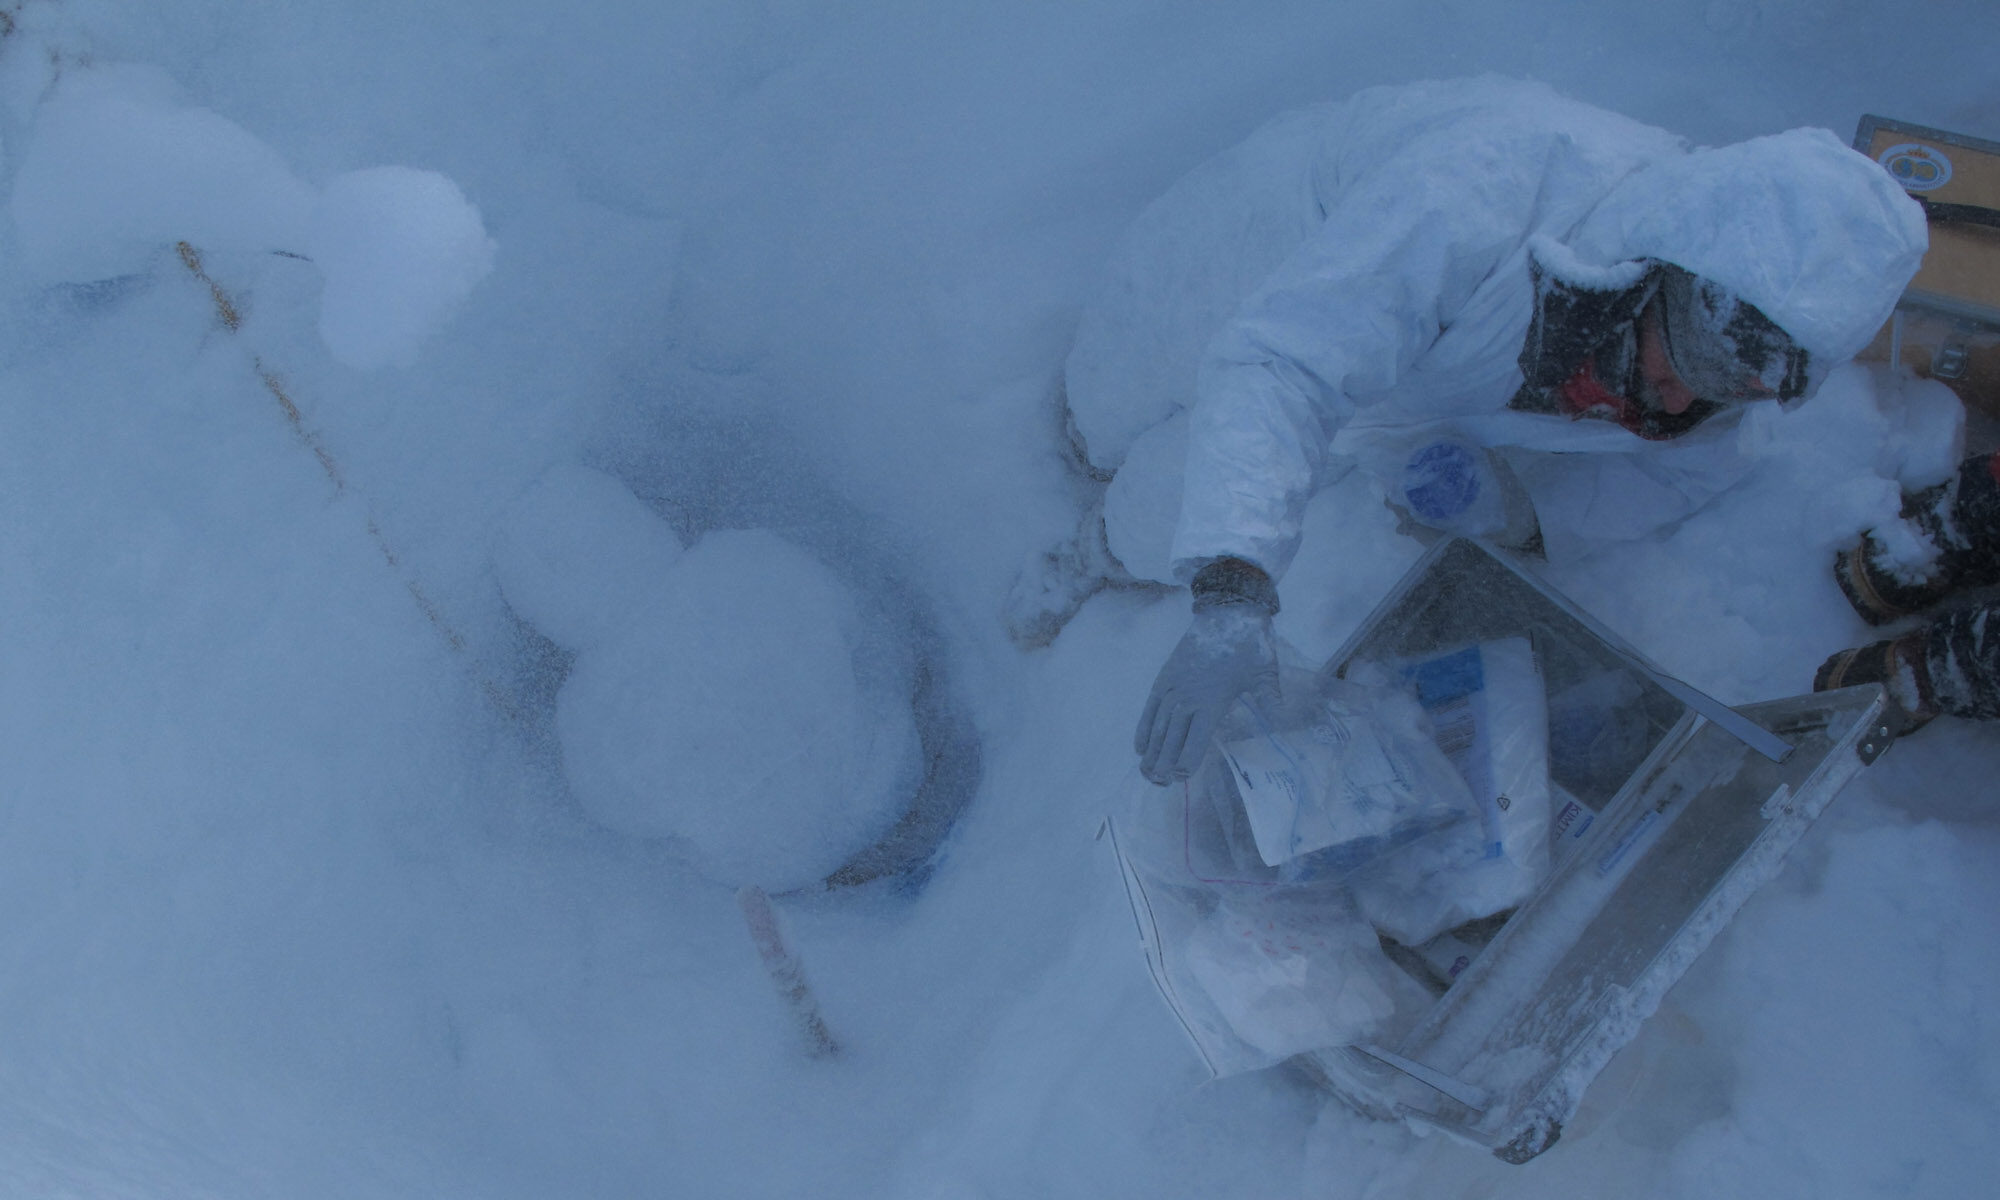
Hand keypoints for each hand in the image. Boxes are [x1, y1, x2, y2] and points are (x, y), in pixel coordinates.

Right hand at [1134, 603, 1278, 784]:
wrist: (1227, 609)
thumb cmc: (1249, 643)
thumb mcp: (1266, 671)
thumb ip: (1270, 698)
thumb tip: (1282, 720)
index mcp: (1212, 700)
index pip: (1195, 739)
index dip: (1187, 760)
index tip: (1182, 777)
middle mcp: (1187, 697)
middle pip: (1171, 738)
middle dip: (1164, 763)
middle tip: (1158, 784)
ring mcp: (1172, 687)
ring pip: (1158, 726)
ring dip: (1151, 752)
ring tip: (1146, 773)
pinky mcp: (1165, 677)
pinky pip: (1150, 709)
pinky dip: (1144, 728)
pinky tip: (1140, 746)